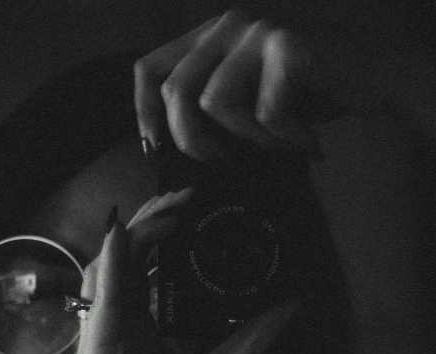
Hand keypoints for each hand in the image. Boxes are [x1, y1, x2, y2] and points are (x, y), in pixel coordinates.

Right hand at [74, 192, 300, 353]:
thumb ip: (251, 338)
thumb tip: (291, 303)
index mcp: (140, 335)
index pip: (141, 272)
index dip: (159, 235)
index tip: (192, 208)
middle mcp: (116, 335)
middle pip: (120, 263)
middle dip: (149, 225)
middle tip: (184, 200)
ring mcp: (102, 348)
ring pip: (103, 275)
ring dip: (132, 240)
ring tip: (169, 216)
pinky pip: (99, 309)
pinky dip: (110, 271)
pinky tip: (123, 240)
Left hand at [134, 7, 417, 160]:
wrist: (375, 74)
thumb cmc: (309, 93)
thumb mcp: (249, 98)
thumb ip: (211, 110)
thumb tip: (172, 151)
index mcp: (210, 38)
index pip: (149, 69)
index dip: (144, 114)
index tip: (157, 149)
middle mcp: (228, 27)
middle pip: (176, 92)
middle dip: (196, 142)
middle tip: (229, 160)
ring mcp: (258, 34)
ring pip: (217, 104)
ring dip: (250, 140)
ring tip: (281, 144)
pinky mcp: (288, 48)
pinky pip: (266, 112)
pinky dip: (288, 139)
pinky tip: (308, 141)